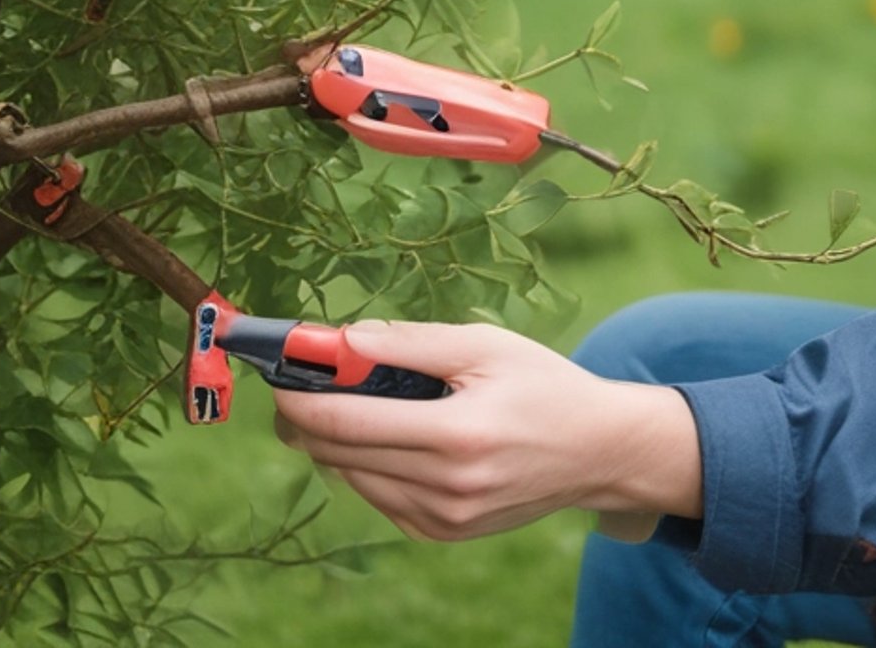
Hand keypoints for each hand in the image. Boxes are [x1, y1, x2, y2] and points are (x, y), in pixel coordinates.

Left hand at [270, 320, 704, 542]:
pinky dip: (365, 464)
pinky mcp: (444, 534)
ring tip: (345, 400)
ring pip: (352, 478)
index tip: (277, 370)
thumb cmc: (541, 384)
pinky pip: (378, 497)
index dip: (299, 396)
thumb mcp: (482, 344)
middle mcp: (446, 488)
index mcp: (456, 435)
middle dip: (304, 416)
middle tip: (296, 381)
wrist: (597, 450)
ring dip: (333, 440)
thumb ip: (406, 342)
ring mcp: (443, 520)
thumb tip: (340, 340)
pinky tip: (383, 434)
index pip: (345, 422)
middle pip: (337, 454)